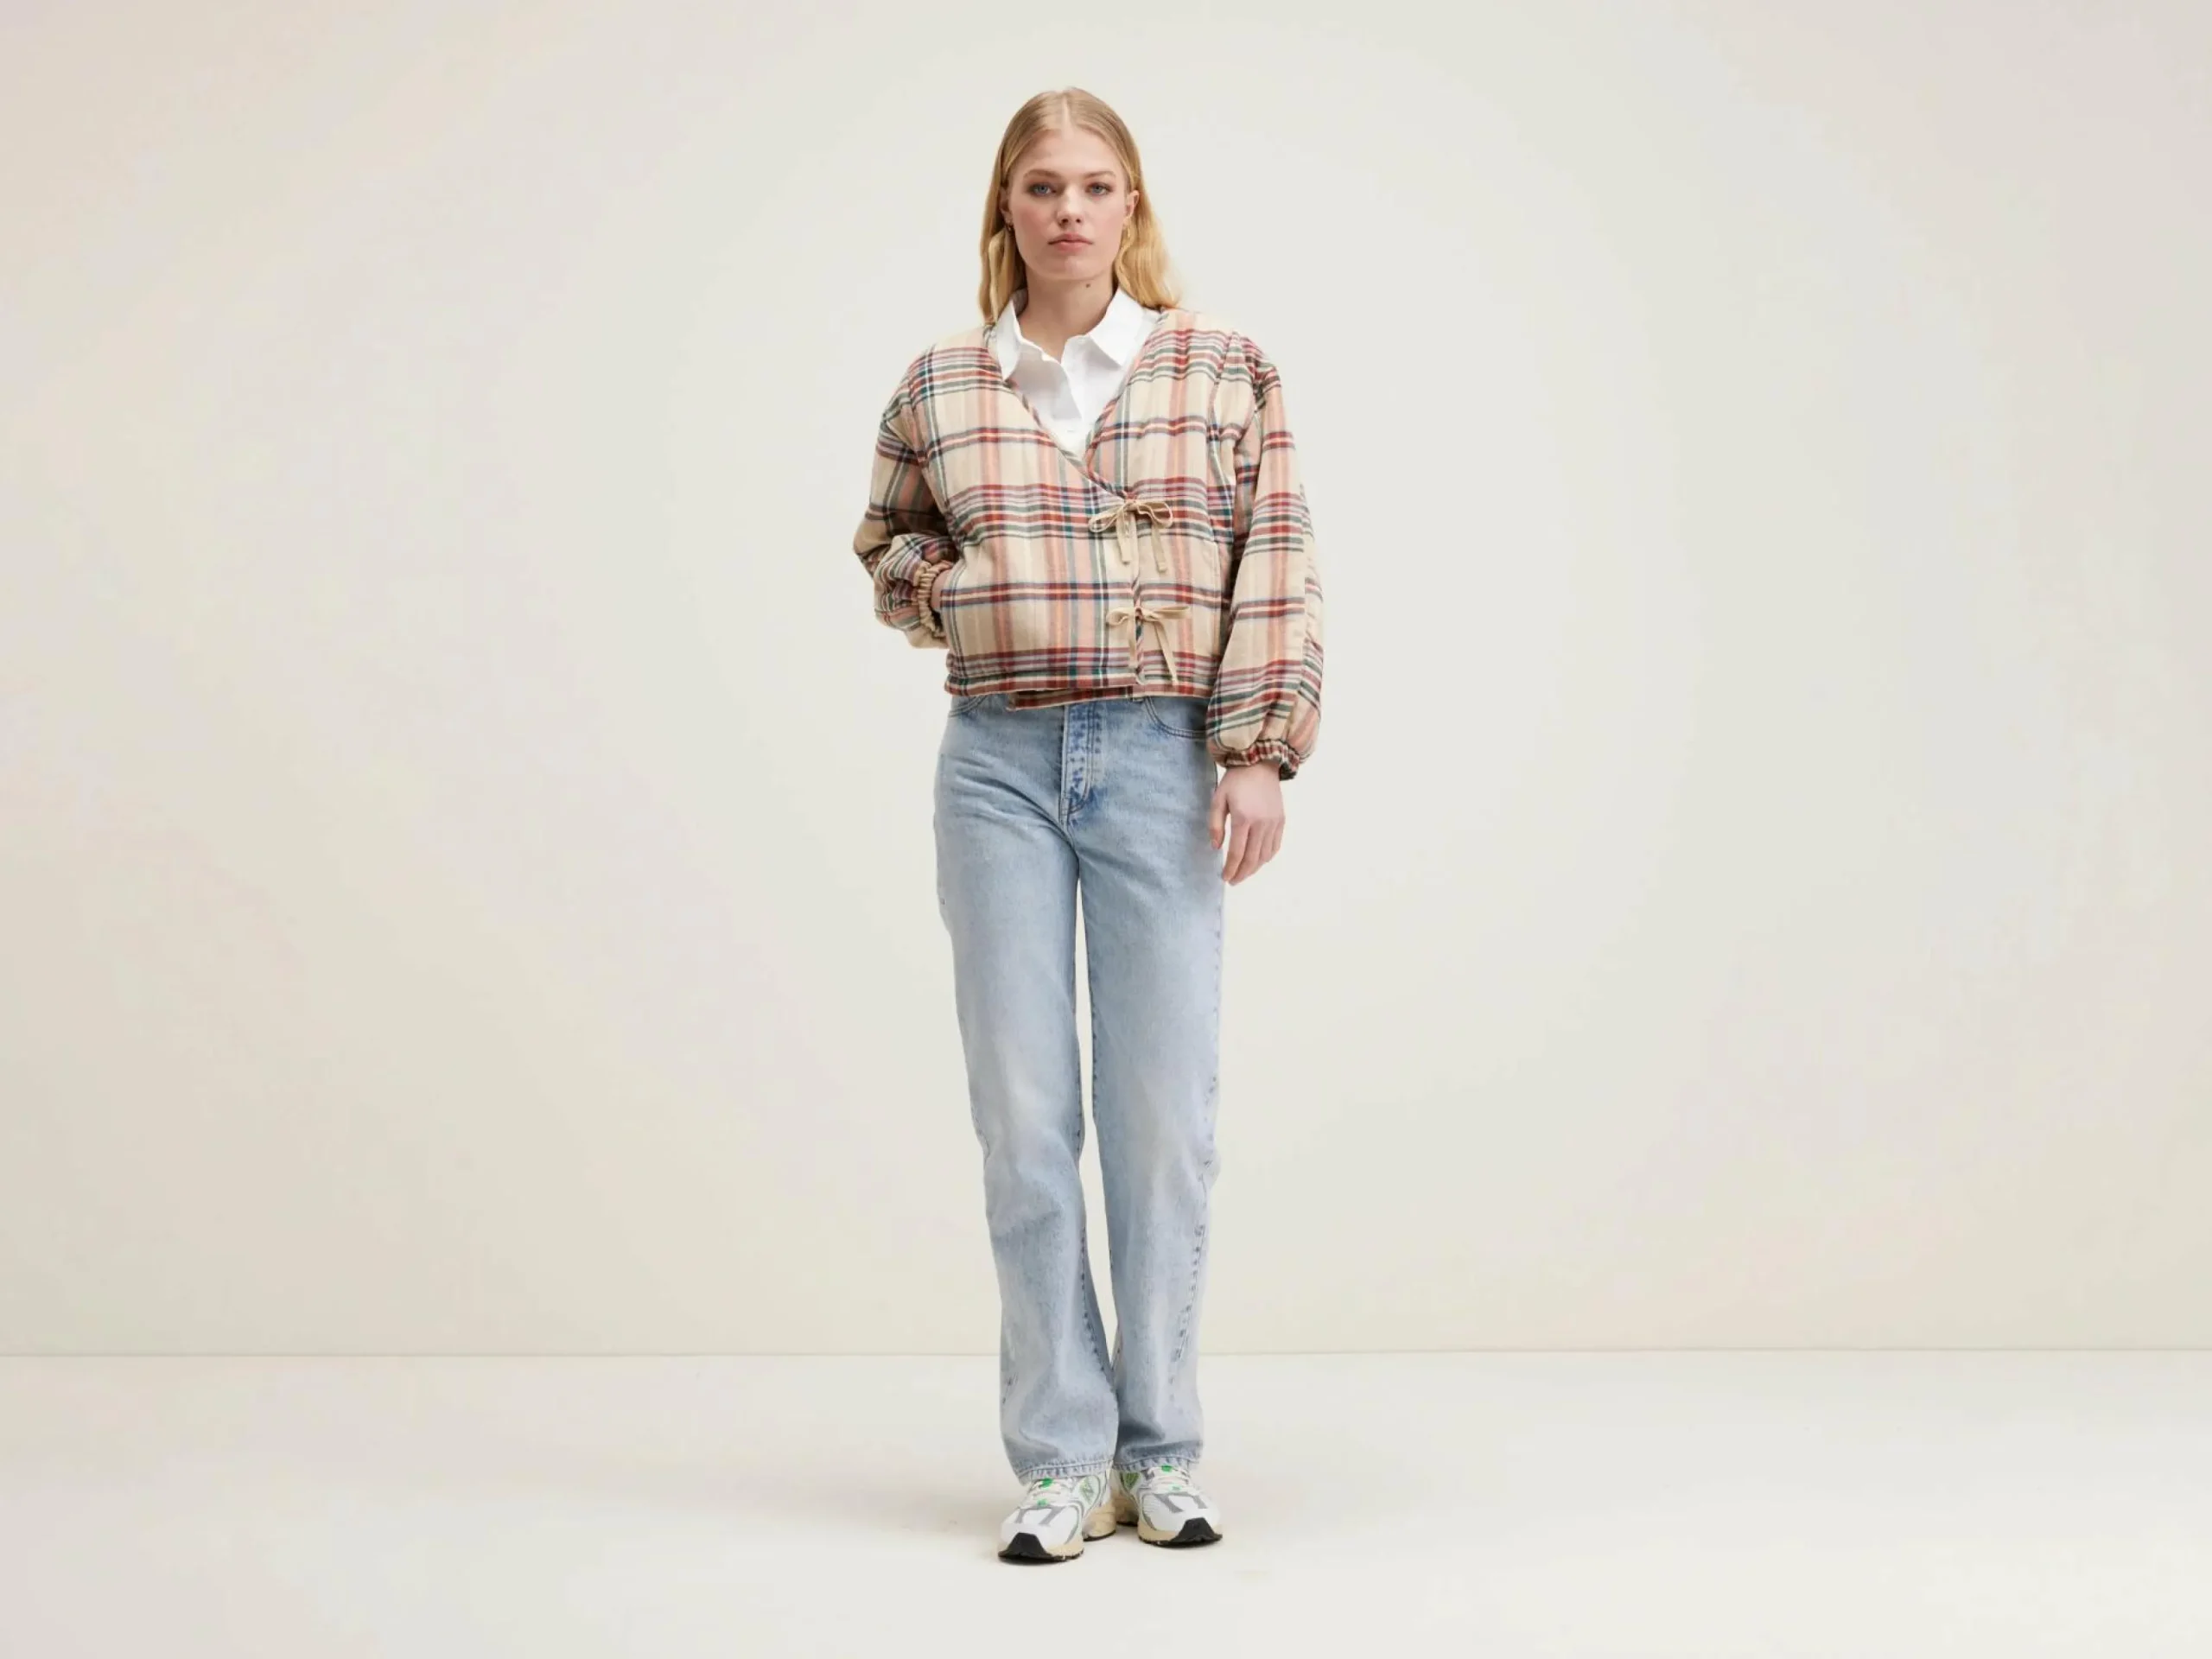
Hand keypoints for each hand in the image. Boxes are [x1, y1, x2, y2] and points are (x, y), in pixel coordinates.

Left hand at [1209, 761, 1284, 883]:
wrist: (1259, 764)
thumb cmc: (1235, 781)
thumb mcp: (1218, 799)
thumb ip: (1215, 824)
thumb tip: (1216, 847)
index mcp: (1243, 818)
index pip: (1237, 853)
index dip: (1231, 869)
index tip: (1224, 878)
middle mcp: (1261, 823)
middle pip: (1253, 858)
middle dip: (1242, 873)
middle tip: (1233, 881)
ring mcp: (1274, 823)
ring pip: (1265, 855)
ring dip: (1254, 869)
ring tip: (1243, 873)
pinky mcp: (1281, 821)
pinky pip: (1275, 846)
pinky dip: (1266, 858)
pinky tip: (1258, 862)